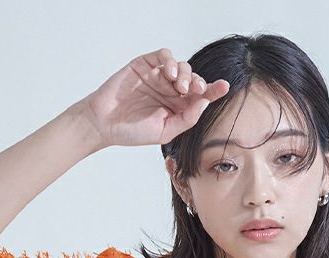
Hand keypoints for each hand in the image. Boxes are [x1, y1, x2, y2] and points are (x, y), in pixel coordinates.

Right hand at [77, 47, 229, 147]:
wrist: (104, 124)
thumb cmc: (132, 131)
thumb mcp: (165, 132)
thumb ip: (186, 119)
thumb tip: (204, 103)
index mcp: (177, 108)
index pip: (200, 97)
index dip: (213, 91)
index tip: (224, 87)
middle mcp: (170, 91)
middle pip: (193, 79)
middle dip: (199, 83)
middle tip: (196, 90)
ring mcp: (158, 77)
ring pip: (181, 66)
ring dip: (185, 73)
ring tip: (179, 86)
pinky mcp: (145, 65)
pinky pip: (163, 55)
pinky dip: (169, 61)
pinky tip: (168, 73)